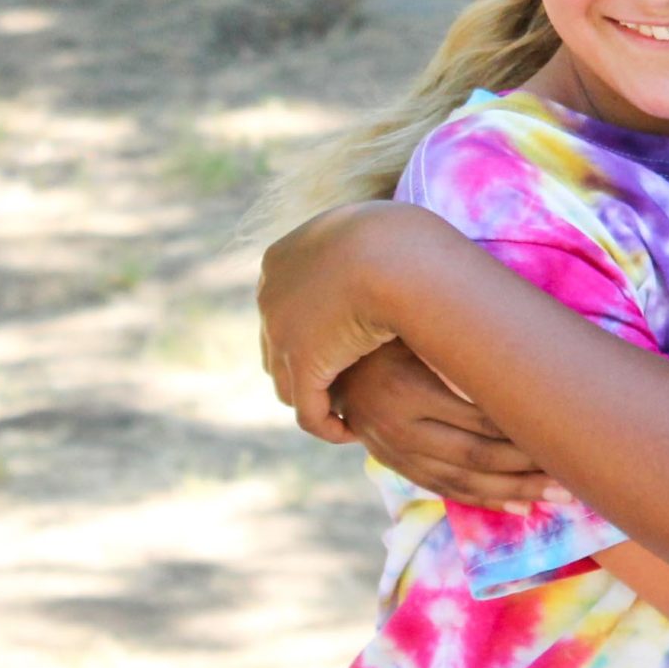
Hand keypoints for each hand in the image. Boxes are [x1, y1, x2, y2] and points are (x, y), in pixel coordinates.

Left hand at [259, 200, 424, 444]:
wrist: (393, 252)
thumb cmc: (398, 238)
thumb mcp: (377, 236)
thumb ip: (368, 250)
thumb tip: (385, 260)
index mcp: (281, 259)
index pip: (284, 305)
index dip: (311, 329)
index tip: (343, 345)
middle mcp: (270, 296)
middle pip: (278, 346)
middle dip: (306, 367)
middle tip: (342, 383)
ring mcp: (280, 333)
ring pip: (289, 382)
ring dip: (316, 398)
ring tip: (348, 408)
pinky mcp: (301, 366)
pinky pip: (309, 411)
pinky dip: (327, 425)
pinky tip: (350, 431)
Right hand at [335, 340, 560, 509]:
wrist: (328, 355)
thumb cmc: (391, 331)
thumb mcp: (421, 333)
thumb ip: (468, 352)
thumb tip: (535, 366)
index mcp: (409, 388)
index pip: (481, 419)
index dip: (525, 432)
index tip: (566, 435)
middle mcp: (398, 427)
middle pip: (476, 456)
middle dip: (528, 470)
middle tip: (574, 477)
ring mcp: (392, 450)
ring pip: (463, 481)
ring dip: (514, 492)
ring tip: (558, 497)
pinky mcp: (392, 462)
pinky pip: (443, 488)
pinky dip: (484, 500)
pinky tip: (519, 507)